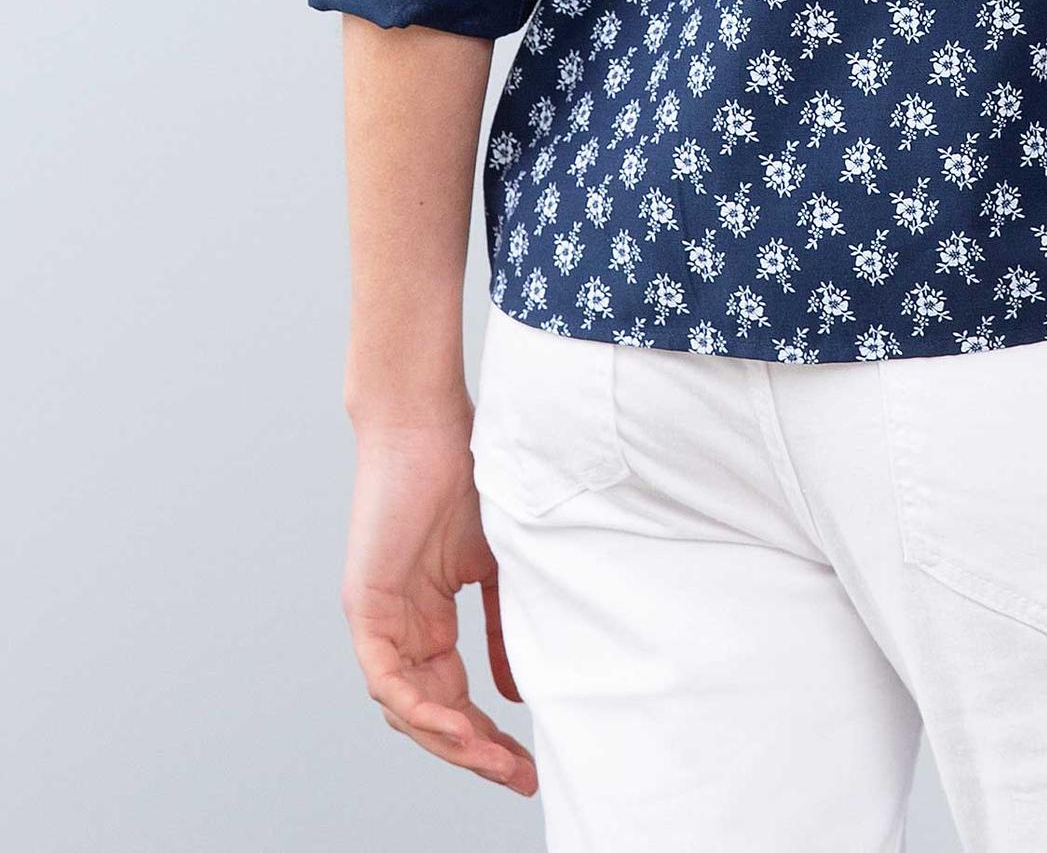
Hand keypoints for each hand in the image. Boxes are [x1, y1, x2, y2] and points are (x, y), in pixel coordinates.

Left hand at [341, 413, 536, 795]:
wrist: (429, 423)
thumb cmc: (465, 476)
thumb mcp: (498, 566)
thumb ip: (503, 628)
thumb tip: (515, 695)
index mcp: (428, 623)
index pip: (455, 700)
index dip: (489, 738)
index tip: (528, 765)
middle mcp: (400, 631)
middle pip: (431, 717)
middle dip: (475, 753)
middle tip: (519, 777)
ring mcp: (380, 622)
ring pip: (406, 709)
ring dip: (451, 741)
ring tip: (496, 760)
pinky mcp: (363, 607)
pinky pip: (386, 678)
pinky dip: (419, 708)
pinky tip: (455, 727)